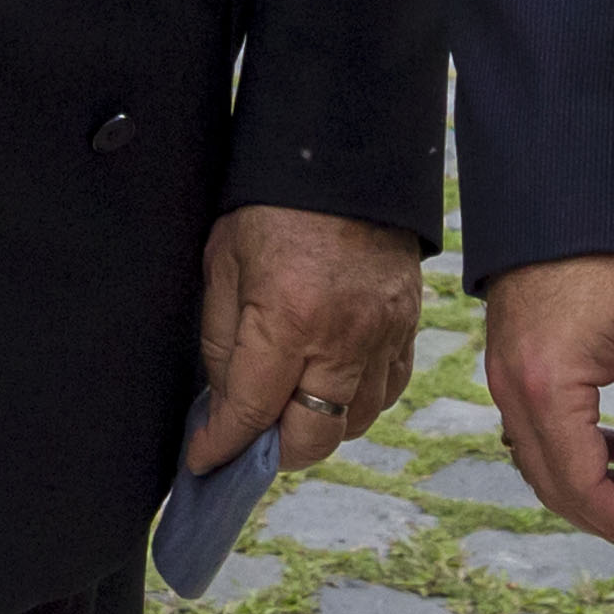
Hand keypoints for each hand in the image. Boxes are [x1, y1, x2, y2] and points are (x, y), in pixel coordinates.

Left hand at [191, 206, 420, 475]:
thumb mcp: (224, 263)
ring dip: (319, 428)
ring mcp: (383, 334)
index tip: (205, 458)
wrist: (344, 156)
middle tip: (249, 441)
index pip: (252, 413)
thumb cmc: (273, 204)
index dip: (222, 445)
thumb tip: (225, 405)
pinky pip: (389, 390)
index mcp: (288, 319)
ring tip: (288, 411)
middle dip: (274, 452)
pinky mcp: (407, 325)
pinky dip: (359, 402)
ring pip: (356, 422)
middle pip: (312, 437)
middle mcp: (343, 337)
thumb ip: (221, 344)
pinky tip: (331, 387)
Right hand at [481, 252, 613, 558]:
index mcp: (547, 386)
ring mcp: (503, 375)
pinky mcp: (508, 361)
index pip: (580, 483)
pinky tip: (610, 446)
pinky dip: (566, 454)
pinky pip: (530, 430)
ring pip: (536, 461)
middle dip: (602, 515)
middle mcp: (513, 389)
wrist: (565, 194)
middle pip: (551, 483)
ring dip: (583, 488)